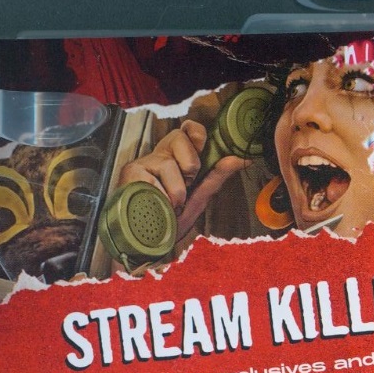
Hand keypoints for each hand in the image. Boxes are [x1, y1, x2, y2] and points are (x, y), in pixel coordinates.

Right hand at [117, 120, 247, 236]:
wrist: (149, 243)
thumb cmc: (172, 218)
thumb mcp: (199, 197)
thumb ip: (218, 176)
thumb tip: (243, 158)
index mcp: (177, 157)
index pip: (189, 129)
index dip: (198, 135)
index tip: (202, 153)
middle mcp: (159, 155)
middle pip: (179, 136)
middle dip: (190, 165)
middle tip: (185, 185)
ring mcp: (142, 163)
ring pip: (169, 165)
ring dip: (176, 193)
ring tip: (170, 204)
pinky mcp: (129, 174)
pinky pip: (153, 181)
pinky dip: (160, 199)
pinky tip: (155, 205)